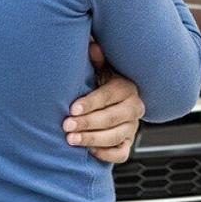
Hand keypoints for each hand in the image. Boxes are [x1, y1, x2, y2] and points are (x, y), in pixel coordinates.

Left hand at [64, 44, 143, 162]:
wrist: (112, 101)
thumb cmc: (101, 82)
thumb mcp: (100, 69)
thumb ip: (97, 60)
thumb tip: (92, 46)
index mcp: (126, 87)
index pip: (109, 96)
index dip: (91, 103)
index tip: (72, 108)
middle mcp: (134, 108)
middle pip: (111, 118)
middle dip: (87, 123)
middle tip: (66, 126)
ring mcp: (132, 127)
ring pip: (115, 137)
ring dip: (92, 139)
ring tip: (71, 140)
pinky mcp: (128, 143)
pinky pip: (121, 154)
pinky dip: (107, 154)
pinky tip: (89, 151)